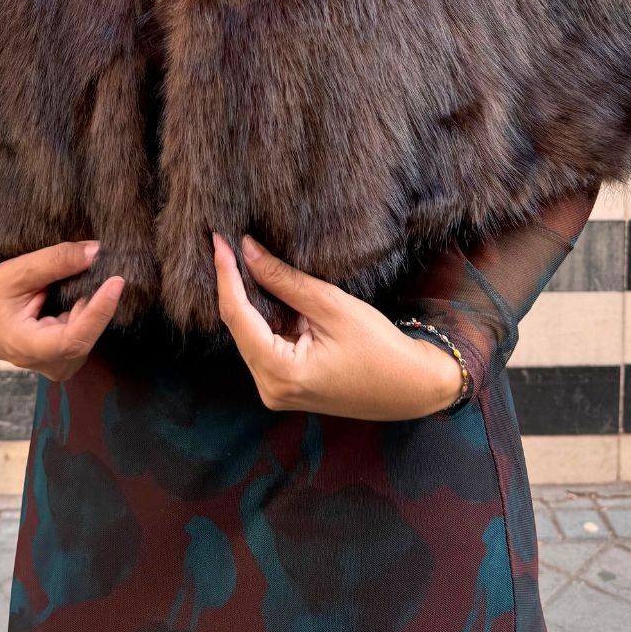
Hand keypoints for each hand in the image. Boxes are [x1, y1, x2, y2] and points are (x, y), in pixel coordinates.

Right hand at [0, 240, 124, 380]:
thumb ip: (55, 262)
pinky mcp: (62, 357)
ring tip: (89, 281)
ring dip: (92, 307)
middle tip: (105, 271)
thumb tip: (95, 251)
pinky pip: (84, 334)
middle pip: (86, 335)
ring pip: (88, 335)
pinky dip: (87, 312)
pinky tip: (82, 293)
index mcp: (29, 348)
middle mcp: (47, 364)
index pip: (75, 337)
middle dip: (98, 303)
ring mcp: (56, 364)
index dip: (99, 310)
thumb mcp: (17, 273)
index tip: (116, 281)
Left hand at [211, 232, 465, 420]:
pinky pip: (265, 343)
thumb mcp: (330, 306)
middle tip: (227, 242)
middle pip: (239, 326)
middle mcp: (270, 388)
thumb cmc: (380, 349)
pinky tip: (266, 286)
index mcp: (279, 374)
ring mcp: (277, 390)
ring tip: (242, 258)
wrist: (412, 386)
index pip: (237, 316)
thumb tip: (247, 251)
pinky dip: (266, 316)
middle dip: (234, 284)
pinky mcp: (286, 385)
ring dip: (250, 299)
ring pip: (250, 334)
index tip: (219, 240)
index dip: (226, 275)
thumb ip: (284, 280)